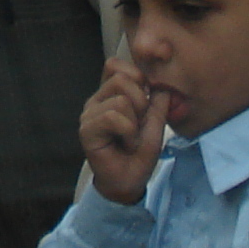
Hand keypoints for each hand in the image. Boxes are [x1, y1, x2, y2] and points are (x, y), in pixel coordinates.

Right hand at [77, 58, 167, 204]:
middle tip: (139, 125)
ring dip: (135, 122)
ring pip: (120, 99)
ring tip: (131, 138)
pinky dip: (128, 132)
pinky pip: (113, 117)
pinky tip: (126, 144)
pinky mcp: (87, 129)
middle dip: (141, 101)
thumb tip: (161, 84)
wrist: (128, 183)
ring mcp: (89, 114)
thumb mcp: (155, 124)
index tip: (145, 102)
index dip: (135, 76)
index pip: (114, 65)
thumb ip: (157, 103)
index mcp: (109, 95)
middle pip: (121, 78)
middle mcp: (96, 101)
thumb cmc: (138, 154)